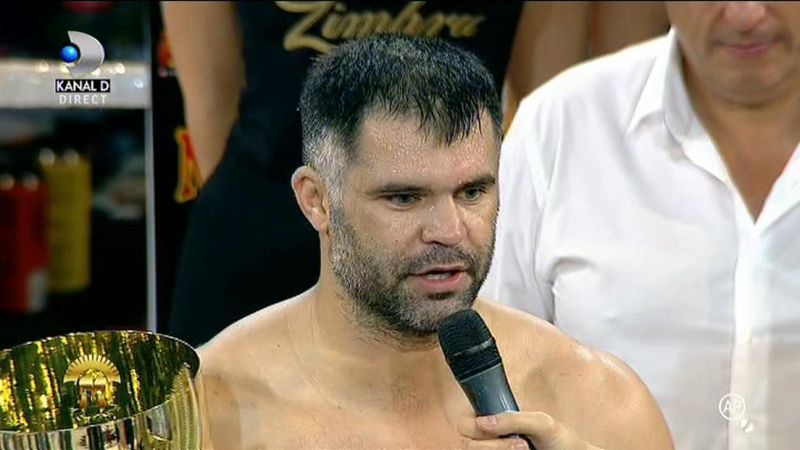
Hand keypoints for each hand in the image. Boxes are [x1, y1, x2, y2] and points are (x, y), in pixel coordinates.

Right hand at [458, 411, 602, 449]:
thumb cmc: (560, 440)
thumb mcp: (540, 422)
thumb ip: (512, 419)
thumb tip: (481, 422)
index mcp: (495, 421)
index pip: (465, 421)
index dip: (472, 425)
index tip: (491, 427)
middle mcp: (490, 439)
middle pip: (467, 443)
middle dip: (492, 444)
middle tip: (520, 443)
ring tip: (524, 449)